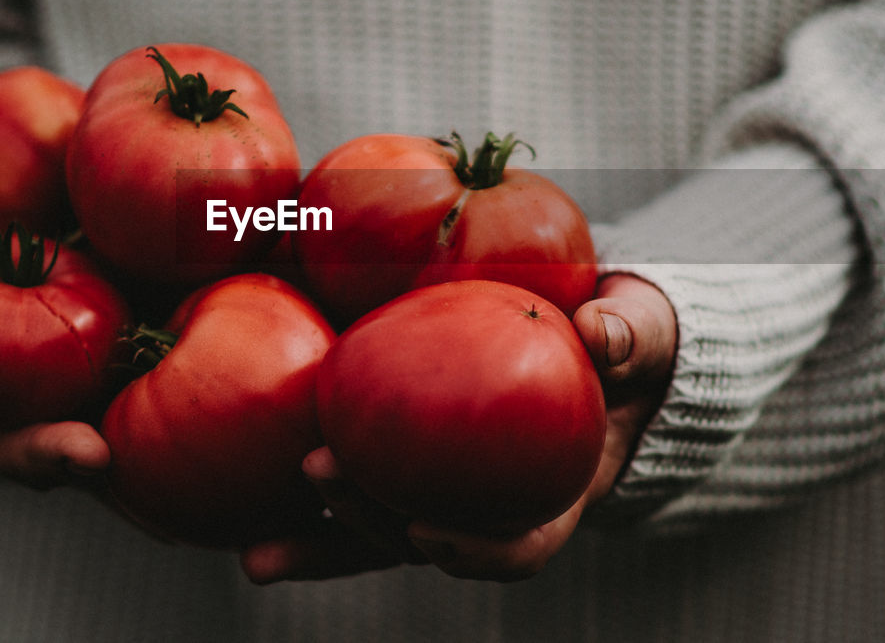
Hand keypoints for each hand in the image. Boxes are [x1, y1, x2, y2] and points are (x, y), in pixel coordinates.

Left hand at [240, 273, 676, 583]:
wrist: (596, 340)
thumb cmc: (622, 341)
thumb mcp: (637, 333)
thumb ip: (625, 335)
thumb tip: (600, 332)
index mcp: (555, 492)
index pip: (522, 541)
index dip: (476, 551)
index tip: (429, 532)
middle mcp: (492, 505)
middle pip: (427, 539)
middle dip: (371, 526)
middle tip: (323, 478)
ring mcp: (445, 489)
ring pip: (379, 528)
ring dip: (320, 536)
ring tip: (255, 551)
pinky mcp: (409, 457)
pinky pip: (359, 473)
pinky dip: (307, 495)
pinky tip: (246, 500)